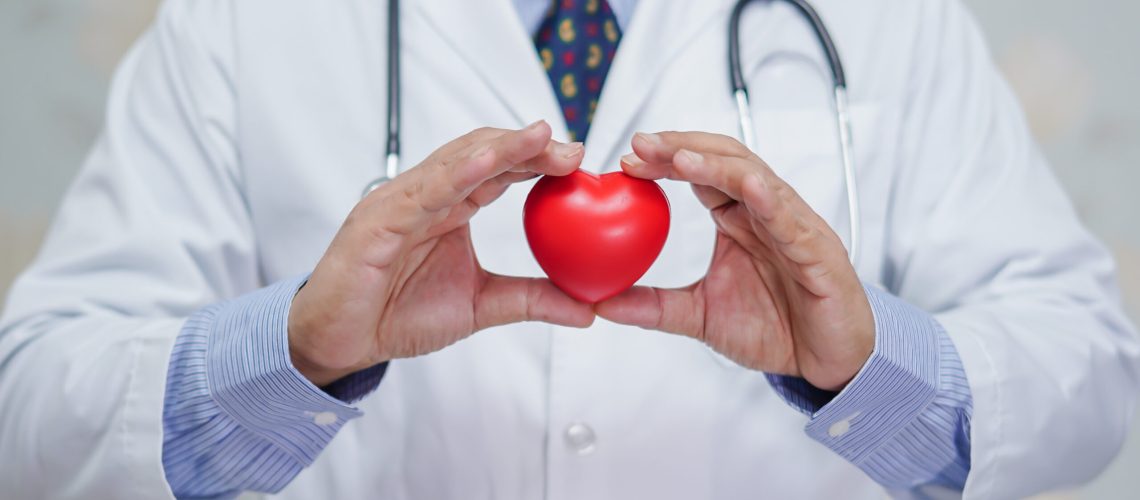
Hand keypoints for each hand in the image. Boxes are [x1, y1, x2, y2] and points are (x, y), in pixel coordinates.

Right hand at [289, 121, 593, 386]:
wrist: (342, 341)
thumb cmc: (399, 314)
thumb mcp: (481, 307)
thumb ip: (532, 300)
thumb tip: (589, 311)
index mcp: (451, 206)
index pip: (500, 170)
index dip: (538, 159)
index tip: (580, 159)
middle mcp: (427, 195)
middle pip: (482, 153)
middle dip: (529, 147)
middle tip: (572, 148)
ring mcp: (401, 202)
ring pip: (456, 162)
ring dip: (501, 147)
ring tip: (541, 137)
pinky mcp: (378, 221)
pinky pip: (422, 192)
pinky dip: (456, 174)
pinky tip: (486, 163)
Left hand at [597, 131, 873, 390]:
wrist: (827, 363)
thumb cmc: (776, 330)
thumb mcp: (700, 317)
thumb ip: (654, 307)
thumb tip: (601, 303)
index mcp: (739, 220)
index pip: (701, 175)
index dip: (665, 161)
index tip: (625, 160)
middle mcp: (765, 213)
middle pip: (725, 161)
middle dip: (682, 147)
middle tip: (641, 144)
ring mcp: (793, 227)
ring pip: (756, 178)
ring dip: (717, 164)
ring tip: (679, 156)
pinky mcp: (818, 251)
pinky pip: (791, 219)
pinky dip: (769, 199)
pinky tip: (747, 186)